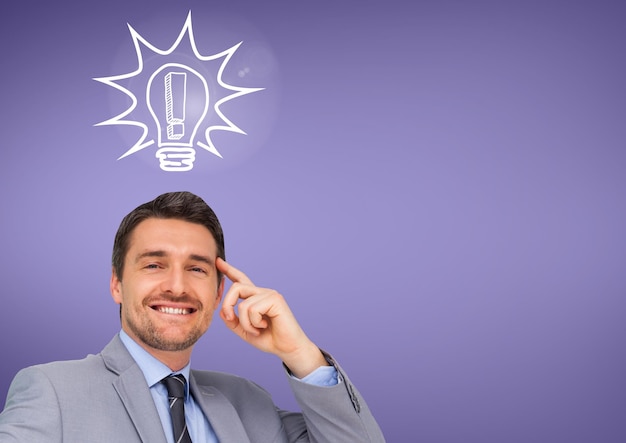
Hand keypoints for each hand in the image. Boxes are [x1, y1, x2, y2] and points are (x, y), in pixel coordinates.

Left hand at [217, 258, 327, 377]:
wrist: (288, 348)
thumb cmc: (270, 339)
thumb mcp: (245, 331)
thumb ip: (233, 321)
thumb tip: (222, 311)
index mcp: (256, 298)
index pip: (241, 280)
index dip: (229, 270)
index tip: (218, 261)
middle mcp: (262, 293)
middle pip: (236, 287)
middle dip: (228, 304)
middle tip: (231, 319)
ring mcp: (269, 294)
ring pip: (243, 304)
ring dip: (245, 323)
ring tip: (257, 329)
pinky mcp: (275, 300)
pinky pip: (252, 309)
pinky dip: (253, 323)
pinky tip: (263, 326)